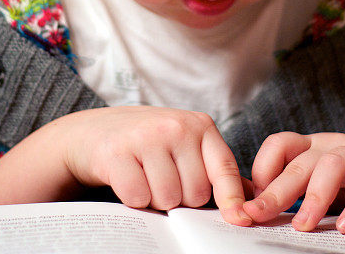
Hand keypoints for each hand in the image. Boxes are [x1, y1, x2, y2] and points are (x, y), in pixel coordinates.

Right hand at [57, 106, 251, 224]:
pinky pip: (139, 198)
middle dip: (180, 197)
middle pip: (195, 194)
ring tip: (145, 177)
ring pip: (168, 199)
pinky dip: (133, 198)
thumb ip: (215, 169)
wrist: (95, 131)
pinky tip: (128, 177)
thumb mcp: (186, 146)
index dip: (231, 200)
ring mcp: (147, 137)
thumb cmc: (149, 143)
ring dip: (156, 199)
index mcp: (200, 125)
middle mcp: (176, 126)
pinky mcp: (118, 152)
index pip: (224, 169)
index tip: (239, 220)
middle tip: (162, 178)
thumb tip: (249, 199)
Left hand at [243, 132, 344, 232]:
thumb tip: (251, 208)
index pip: (279, 144)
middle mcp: (335, 144)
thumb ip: (292, 193)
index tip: (252, 202)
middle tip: (258, 215)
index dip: (261, 170)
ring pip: (333, 165)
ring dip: (315, 196)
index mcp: (314, 146)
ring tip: (302, 225)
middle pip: (300, 160)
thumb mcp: (322, 186)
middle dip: (276, 189)